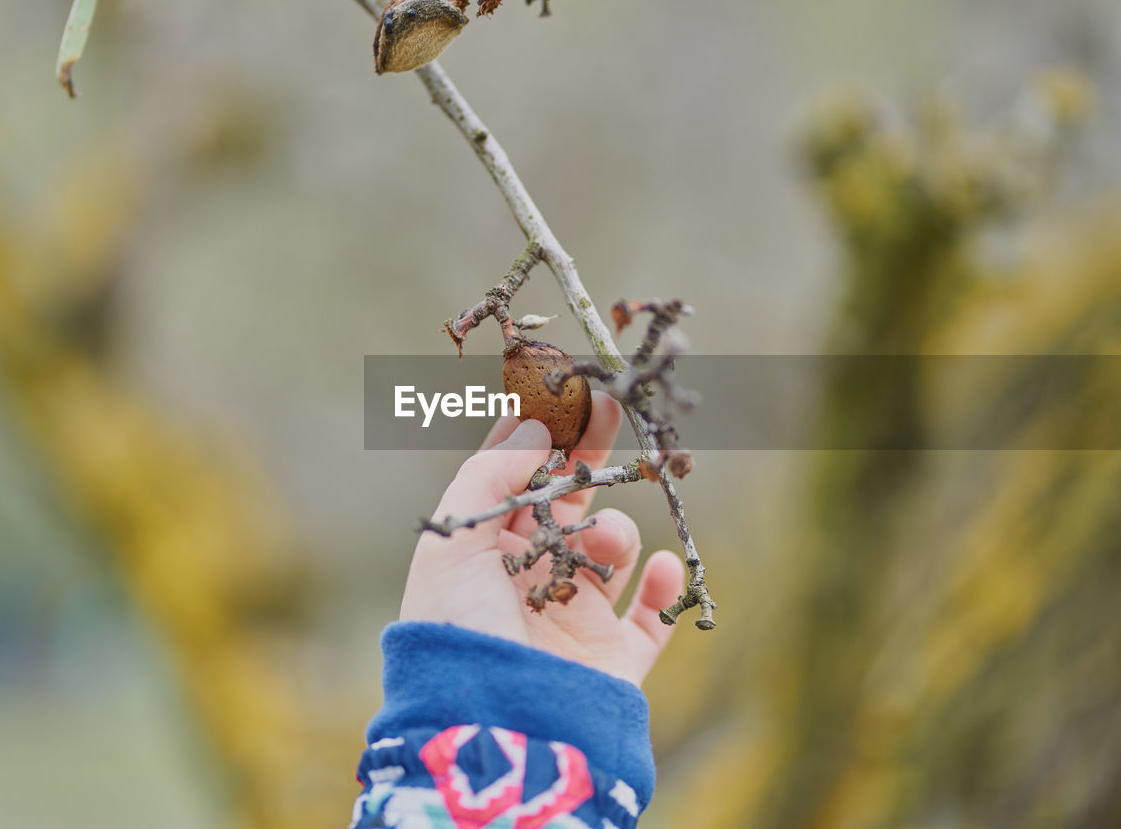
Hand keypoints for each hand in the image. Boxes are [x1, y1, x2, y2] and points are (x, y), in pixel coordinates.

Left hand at [400, 392, 684, 686]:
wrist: (492, 725)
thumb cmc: (459, 628)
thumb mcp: (454, 540)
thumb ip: (491, 474)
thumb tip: (533, 424)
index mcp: (485, 556)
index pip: (516, 484)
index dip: (538, 439)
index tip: (562, 395)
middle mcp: (531, 584)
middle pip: (570, 505)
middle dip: (589, 457)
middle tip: (611, 408)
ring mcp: (576, 621)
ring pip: (615, 551)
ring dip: (618, 531)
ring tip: (609, 541)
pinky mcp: (615, 659)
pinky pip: (654, 616)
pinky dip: (667, 588)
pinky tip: (663, 568)